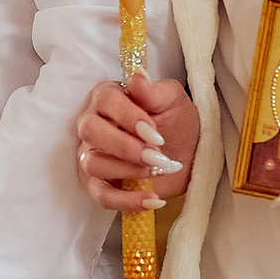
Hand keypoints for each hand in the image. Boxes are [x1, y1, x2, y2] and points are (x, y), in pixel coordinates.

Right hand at [75, 74, 199, 209]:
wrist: (189, 154)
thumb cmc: (176, 122)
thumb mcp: (173, 101)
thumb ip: (154, 90)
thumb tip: (138, 76)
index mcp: (108, 98)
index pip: (104, 100)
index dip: (128, 116)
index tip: (156, 132)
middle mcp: (93, 125)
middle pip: (90, 130)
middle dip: (125, 145)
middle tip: (156, 154)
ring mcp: (92, 155)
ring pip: (93, 163)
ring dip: (128, 169)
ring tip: (158, 169)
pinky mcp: (100, 184)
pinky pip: (101, 195)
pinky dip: (126, 201)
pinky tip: (153, 199)